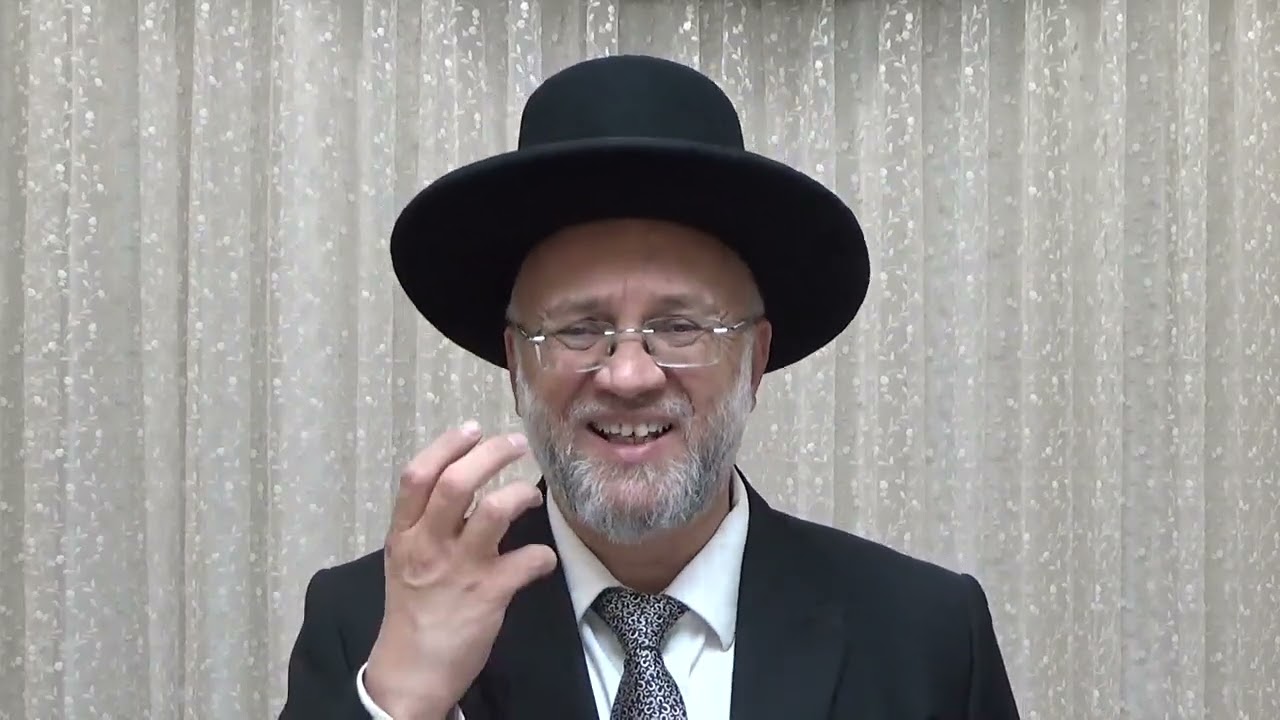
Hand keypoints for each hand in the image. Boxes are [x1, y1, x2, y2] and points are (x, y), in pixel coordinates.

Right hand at [364, 422, 557, 719]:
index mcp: (404, 535)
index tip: (474, 429)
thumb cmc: (414, 611)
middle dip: (491, 455)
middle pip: (457, 483)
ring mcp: (459, 570)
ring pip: (493, 511)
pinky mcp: (488, 595)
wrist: (412, 673)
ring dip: (520, 495)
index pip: (417, 476)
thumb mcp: (406, 560)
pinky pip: (527, 561)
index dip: (447, 445)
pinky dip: (543, 557)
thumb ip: (428, 524)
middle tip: (516, 444)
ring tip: (530, 497)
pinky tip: (542, 562)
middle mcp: (428, 546)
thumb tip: (464, 483)